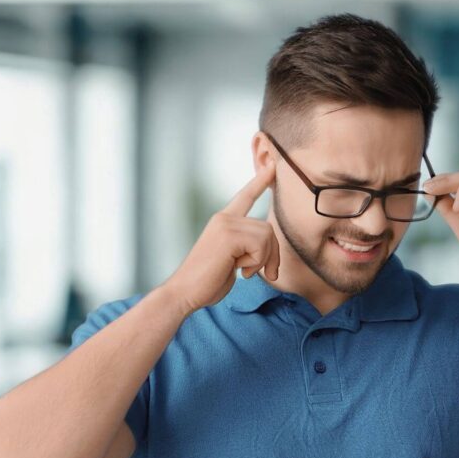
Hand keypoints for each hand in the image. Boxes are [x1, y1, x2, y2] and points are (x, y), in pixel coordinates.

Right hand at [163, 162, 279, 315]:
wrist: (185, 292)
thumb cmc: (208, 281)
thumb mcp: (232, 259)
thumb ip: (247, 247)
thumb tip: (269, 246)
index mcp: (223, 221)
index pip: (245, 196)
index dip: (260, 181)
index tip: (272, 164)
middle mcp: (224, 218)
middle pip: (268, 228)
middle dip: (273, 255)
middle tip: (266, 274)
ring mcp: (225, 224)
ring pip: (267, 236)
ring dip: (262, 260)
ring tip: (243, 271)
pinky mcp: (228, 234)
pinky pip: (260, 245)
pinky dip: (256, 263)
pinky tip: (238, 271)